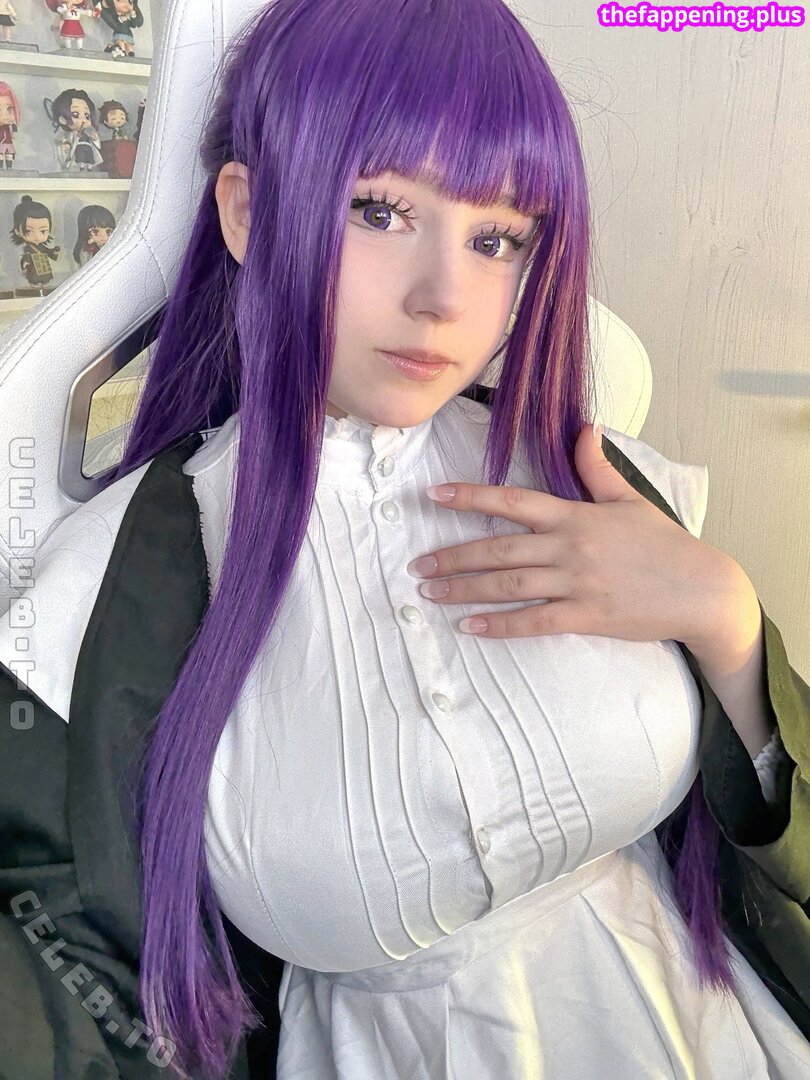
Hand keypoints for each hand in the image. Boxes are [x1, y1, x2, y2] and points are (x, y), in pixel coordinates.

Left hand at [406, 422, 738, 651]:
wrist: (702, 589)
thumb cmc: (664, 544)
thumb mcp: (630, 499)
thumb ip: (598, 467)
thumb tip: (585, 427)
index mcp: (575, 515)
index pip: (513, 500)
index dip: (470, 496)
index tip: (434, 495)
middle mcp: (569, 546)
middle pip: (499, 548)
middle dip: (454, 556)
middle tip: (417, 566)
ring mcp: (576, 583)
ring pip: (509, 585)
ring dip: (465, 590)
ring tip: (430, 593)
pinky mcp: (586, 616)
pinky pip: (534, 621)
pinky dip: (500, 625)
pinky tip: (470, 628)